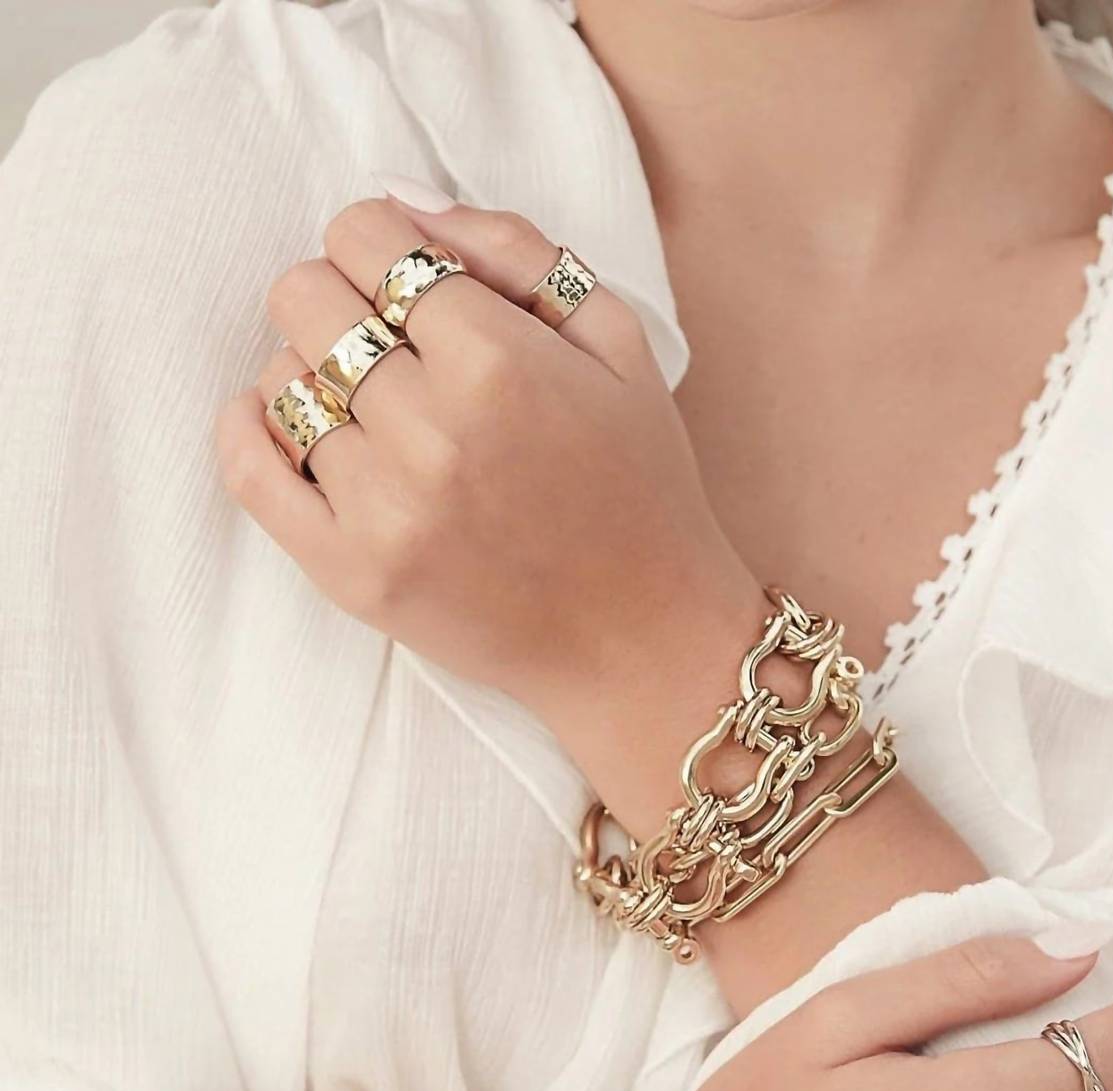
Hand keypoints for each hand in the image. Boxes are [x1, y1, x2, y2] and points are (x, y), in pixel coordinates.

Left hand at [215, 195, 764, 738]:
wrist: (640, 641)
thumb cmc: (639, 488)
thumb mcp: (619, 343)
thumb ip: (517, 252)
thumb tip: (406, 204)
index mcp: (497, 360)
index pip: (363, 236)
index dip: (382, 245)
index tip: (408, 283)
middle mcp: (431, 430)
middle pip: (304, 297)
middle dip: (340, 299)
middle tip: (389, 344)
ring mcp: (383, 508)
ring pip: (280, 379)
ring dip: (316, 374)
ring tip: (372, 409)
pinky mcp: (352, 573)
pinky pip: (250, 472)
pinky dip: (248, 431)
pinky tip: (280, 423)